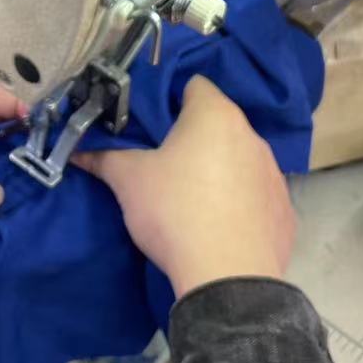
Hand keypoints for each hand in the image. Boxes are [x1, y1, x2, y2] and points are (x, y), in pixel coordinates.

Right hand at [74, 76, 293, 297]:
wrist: (227, 277)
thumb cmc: (175, 212)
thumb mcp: (129, 181)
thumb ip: (104, 158)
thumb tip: (78, 150)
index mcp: (216, 115)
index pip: (193, 85)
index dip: (168, 99)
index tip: (150, 124)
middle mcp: (252, 136)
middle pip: (217, 123)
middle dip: (192, 137)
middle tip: (164, 163)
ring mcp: (274, 173)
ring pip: (239, 159)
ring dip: (219, 169)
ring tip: (192, 199)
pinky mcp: (284, 210)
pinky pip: (256, 195)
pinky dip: (240, 203)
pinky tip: (220, 225)